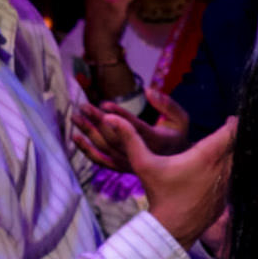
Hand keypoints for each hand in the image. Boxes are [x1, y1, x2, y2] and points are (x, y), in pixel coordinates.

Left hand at [74, 87, 192, 171]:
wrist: (179, 165)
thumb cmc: (178, 136)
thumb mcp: (182, 119)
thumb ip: (167, 104)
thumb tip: (148, 90)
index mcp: (158, 142)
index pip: (136, 128)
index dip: (120, 116)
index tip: (105, 104)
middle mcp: (143, 155)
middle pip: (116, 137)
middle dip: (98, 121)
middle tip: (84, 106)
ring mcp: (131, 164)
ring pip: (106, 148)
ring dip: (89, 132)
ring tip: (76, 117)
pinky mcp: (123, 168)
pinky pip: (102, 161)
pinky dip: (87, 150)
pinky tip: (75, 138)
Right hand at [135, 117, 236, 250]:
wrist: (172, 228)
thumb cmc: (159, 194)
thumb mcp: (143, 164)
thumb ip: (130, 138)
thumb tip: (111, 117)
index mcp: (206, 156)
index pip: (230, 133)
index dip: (234, 124)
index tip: (232, 119)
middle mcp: (222, 169)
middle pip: (238, 146)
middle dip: (236, 138)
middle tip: (232, 130)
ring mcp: (227, 184)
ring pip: (240, 163)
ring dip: (235, 155)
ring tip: (230, 148)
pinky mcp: (227, 197)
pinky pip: (236, 179)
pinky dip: (233, 172)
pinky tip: (225, 171)